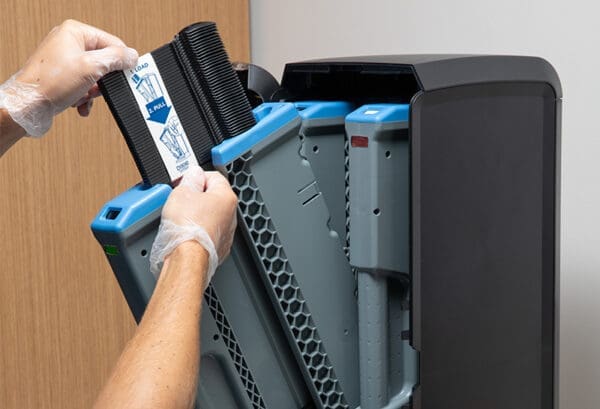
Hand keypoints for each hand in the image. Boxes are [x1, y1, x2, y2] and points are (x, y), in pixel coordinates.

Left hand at [0, 19, 137, 135]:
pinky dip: (84, 97)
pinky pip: (84, 86)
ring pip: (95, 77)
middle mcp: (69, 42)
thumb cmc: (50, 83)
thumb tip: (132, 56)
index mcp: (75, 32)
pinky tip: (78, 103)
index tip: (128, 76)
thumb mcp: (92, 67)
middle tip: (98, 88)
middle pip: (104, 61)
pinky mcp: (63, 77)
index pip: (113, 42)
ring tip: (83, 96)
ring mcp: (65, 60)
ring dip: (92, 92)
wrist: (27, 106)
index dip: (122, 61)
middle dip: (103, 81)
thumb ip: (116, 58)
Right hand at [150, 166, 237, 284]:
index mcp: (226, 197)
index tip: (184, 182)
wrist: (187, 259)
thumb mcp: (182, 193)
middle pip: (213, 197)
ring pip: (210, 216)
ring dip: (197, 215)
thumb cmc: (187, 229)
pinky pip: (208, 233)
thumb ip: (190, 179)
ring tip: (182, 220)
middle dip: (196, 197)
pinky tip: (186, 233)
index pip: (213, 176)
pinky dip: (198, 232)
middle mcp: (231, 215)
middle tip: (181, 201)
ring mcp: (226, 233)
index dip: (195, 177)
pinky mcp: (219, 247)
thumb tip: (194, 174)